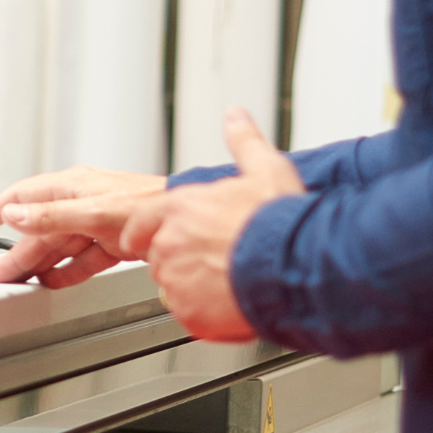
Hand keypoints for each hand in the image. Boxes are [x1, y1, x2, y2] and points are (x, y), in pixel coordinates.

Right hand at [0, 166, 165, 286]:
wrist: (183, 219)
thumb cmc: (147, 204)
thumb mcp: (92, 211)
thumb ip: (51, 215)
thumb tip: (14, 215)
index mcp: (73, 186)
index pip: (25, 196)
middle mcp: (83, 201)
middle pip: (40, 229)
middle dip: (17, 251)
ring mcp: (98, 222)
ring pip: (59, 246)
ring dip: (39, 264)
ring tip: (20, 282)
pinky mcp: (114, 242)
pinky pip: (82, 259)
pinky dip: (66, 271)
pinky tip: (54, 282)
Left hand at [121, 108, 305, 341]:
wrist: (293, 265)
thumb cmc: (279, 221)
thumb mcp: (265, 168)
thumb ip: (244, 142)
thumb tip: (236, 118)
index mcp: (181, 207)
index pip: (142, 221)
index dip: (141, 232)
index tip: (139, 240)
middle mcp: (171, 242)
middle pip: (160, 256)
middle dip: (181, 260)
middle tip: (213, 262)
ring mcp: (177, 279)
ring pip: (173, 288)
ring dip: (193, 288)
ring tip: (227, 283)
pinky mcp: (189, 312)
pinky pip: (189, 315)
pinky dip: (206, 313)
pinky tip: (230, 303)